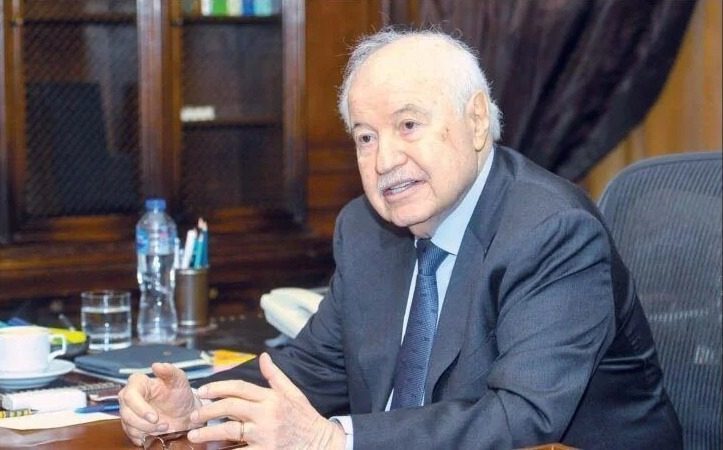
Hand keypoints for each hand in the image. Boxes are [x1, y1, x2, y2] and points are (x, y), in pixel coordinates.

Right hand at [118, 362, 202, 445]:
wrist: (186, 413)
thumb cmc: (180, 394)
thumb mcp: (179, 380)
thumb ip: (169, 370)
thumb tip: (156, 365)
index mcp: (138, 383)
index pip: (130, 396)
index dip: (140, 408)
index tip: (155, 417)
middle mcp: (129, 398)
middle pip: (126, 413)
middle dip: (145, 423)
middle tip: (164, 425)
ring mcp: (129, 413)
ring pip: (129, 426)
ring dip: (147, 431)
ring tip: (166, 429)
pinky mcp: (132, 427)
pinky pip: (132, 435)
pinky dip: (145, 437)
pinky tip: (157, 435)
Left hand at [188, 352, 345, 448]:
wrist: (320, 443)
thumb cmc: (304, 418)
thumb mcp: (293, 392)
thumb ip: (275, 376)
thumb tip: (263, 357)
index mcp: (271, 398)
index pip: (239, 387)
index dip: (217, 387)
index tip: (202, 391)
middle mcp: (266, 414)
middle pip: (229, 407)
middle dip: (207, 410)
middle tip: (194, 415)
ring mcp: (265, 434)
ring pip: (229, 431)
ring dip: (208, 433)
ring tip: (195, 435)